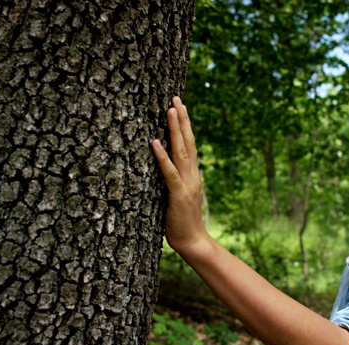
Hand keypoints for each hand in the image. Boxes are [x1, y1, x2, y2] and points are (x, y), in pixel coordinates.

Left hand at [152, 97, 207, 252]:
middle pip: (189, 142)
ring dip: (175, 130)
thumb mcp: (179, 196)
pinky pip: (169, 172)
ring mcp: (187, 184)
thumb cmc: (181, 221)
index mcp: (193, 175)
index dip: (185, 125)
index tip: (180, 105)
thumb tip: (167, 166)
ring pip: (182, 152)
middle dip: (182, 119)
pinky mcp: (178, 195)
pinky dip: (162, 157)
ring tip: (170, 110)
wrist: (193, 242)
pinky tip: (155, 142)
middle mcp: (193, 175)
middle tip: (176, 98)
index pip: (190, 144)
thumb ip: (176, 180)